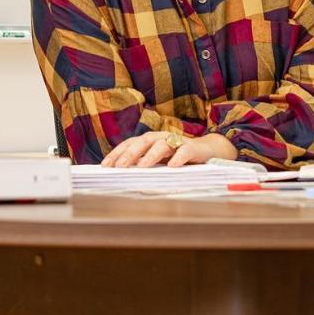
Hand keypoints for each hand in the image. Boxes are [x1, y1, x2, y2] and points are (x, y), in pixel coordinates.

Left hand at [101, 131, 238, 167]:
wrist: (207, 151)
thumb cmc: (178, 157)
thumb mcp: (159, 161)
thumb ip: (143, 165)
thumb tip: (122, 176)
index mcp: (150, 140)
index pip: (130, 143)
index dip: (117, 153)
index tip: (105, 165)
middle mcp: (161, 138)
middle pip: (143, 141)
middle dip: (130, 153)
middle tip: (120, 166)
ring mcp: (177, 142)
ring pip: (162, 144)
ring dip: (151, 155)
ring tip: (142, 166)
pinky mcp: (193, 148)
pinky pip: (184, 151)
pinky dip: (178, 157)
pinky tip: (172, 166)